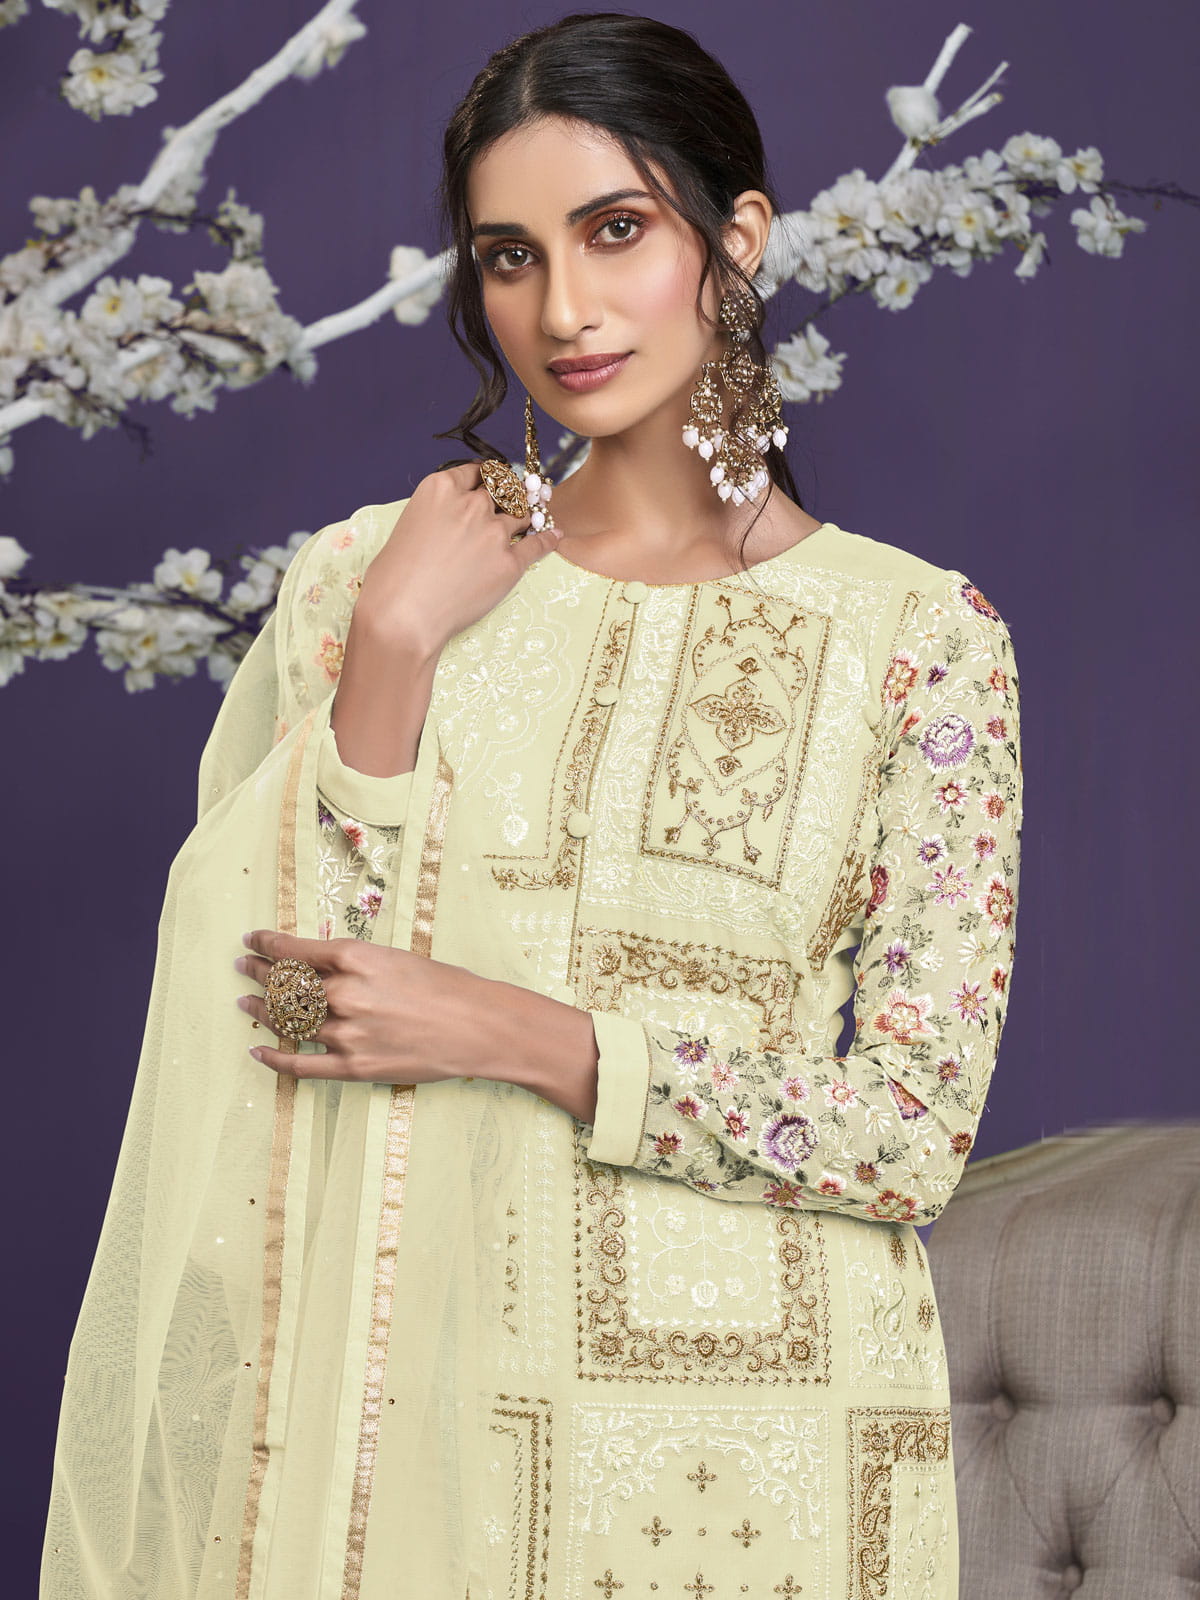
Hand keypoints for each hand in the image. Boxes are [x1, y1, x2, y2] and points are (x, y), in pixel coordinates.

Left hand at [235, 928, 490, 1083]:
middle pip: (285, 984)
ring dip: (261, 1011)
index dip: (267, 943)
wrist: (479, 1027)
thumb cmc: (447, 987)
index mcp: (357, 957)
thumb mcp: (396, 958)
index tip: (252, 940)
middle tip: (243, 967)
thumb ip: (354, 963)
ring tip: (246, 1003)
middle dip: (258, 973)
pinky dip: (275, 1059)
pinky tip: (259, 1051)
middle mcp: (346, 993)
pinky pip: (300, 1064)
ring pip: (287, 1021)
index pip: (295, 948)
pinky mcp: (353, 1067)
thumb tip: (316, 965)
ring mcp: (347, 1032)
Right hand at [356, 462, 562, 654]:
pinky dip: (548, 538)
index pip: (477, 471)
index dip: (488, 477)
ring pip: (522, 514)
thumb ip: (436, 514)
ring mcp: (494, 533)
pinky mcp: (510, 563)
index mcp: (441, 488)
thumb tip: (450, 522)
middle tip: (514, 499)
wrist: (403, 615)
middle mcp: (471, 504)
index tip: (494, 481)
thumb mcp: (408, 526)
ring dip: (526, 516)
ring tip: (533, 517)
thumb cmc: (393, 578)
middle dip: (509, 495)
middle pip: (503, 490)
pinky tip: (555, 535)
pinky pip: (538, 544)